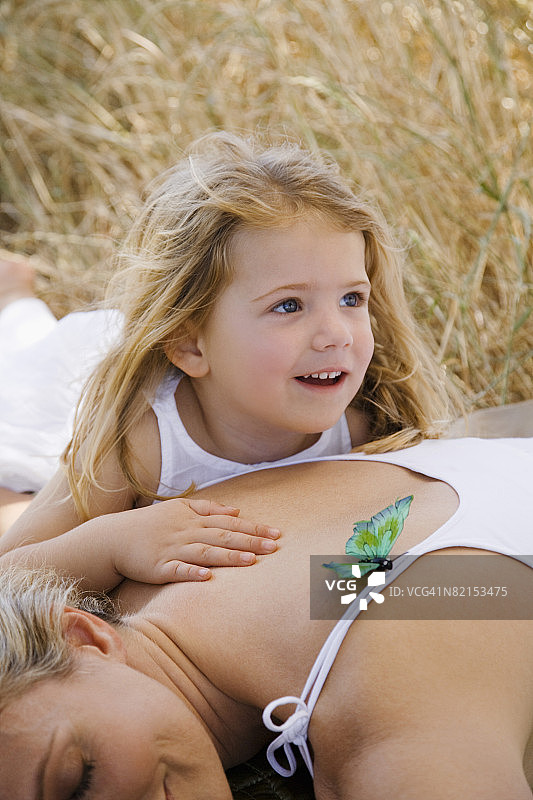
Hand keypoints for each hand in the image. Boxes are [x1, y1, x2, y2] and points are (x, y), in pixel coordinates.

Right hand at [111, 497, 280, 583]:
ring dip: (229, 556)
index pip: (230, 522)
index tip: (277, 533)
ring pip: (206, 552)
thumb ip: (209, 508)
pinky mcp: (159, 567)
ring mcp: (173, 550)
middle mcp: (187, 532)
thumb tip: (237, 510)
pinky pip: (178, 571)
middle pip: (223, 536)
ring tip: (251, 561)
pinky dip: (192, 573)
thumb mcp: (179, 508)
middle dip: (250, 541)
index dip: (254, 528)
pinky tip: (207, 578)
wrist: (114, 537)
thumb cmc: (151, 524)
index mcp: (193, 518)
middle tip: (275, 547)